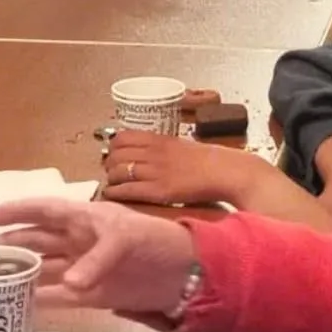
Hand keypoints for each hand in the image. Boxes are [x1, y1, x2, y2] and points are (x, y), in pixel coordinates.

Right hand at [0, 197, 195, 313]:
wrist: (182, 273)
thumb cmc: (154, 241)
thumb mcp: (126, 239)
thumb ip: (97, 260)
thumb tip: (70, 285)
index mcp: (85, 217)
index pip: (45, 210)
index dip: (19, 211)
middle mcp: (79, 241)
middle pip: (38, 241)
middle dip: (12, 244)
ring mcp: (83, 269)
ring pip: (44, 269)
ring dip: (21, 273)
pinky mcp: (90, 295)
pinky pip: (58, 297)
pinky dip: (39, 301)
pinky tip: (18, 305)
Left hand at [102, 131, 257, 207]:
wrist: (222, 171)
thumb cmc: (205, 159)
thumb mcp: (178, 145)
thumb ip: (159, 147)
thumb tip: (142, 153)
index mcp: (158, 139)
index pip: (122, 137)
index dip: (113, 146)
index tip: (114, 153)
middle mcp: (152, 153)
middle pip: (116, 154)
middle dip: (109, 164)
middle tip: (112, 171)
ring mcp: (154, 172)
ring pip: (117, 171)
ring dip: (110, 179)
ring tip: (113, 184)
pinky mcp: (157, 191)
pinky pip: (126, 190)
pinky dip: (114, 192)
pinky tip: (112, 195)